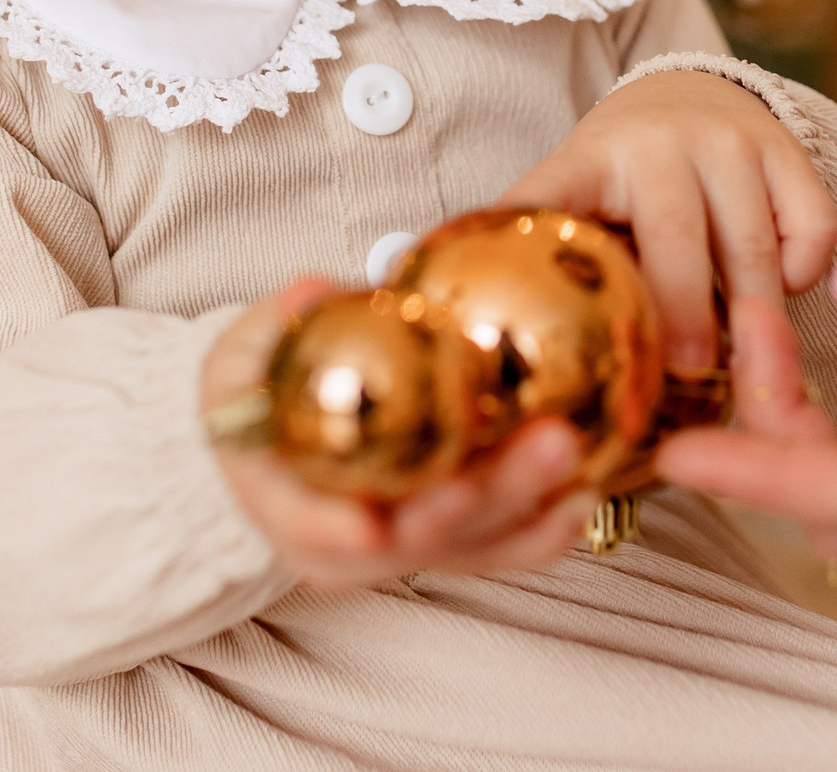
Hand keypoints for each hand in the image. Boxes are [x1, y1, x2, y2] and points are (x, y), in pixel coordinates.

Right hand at [201, 278, 598, 587]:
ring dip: (530, 508)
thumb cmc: (258, 389)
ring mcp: (407, 544)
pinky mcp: (454, 538)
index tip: (372, 526)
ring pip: (472, 544)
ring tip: (581, 460)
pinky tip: (590, 489)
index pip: (309, 529)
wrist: (280, 432)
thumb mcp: (246, 352)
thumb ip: (277, 324)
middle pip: (416, 539)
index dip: (336, 531)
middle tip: (546, 445)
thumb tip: (312, 292)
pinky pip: (505, 545)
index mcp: (284, 504)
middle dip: (482, 500)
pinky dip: (548, 525)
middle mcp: (350, 542)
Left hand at [500, 70, 835, 369]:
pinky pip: (813, 229)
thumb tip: (487, 327)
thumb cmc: (624, 174)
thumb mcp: (574, 194)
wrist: (689, 94)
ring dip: (751, 312)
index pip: (560, 200)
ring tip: (740, 361)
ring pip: (753, 245)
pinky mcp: (790, 150)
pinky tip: (777, 291)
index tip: (564, 319)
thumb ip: (545, 244)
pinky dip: (802, 274)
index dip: (548, 247)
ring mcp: (734, 141)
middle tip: (689, 374)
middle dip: (685, 316)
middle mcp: (665, 142)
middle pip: (676, 240)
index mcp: (592, 160)